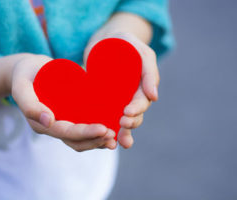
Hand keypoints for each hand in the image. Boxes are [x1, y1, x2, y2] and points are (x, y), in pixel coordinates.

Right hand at [10, 55, 116, 151]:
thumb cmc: (24, 74)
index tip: (103, 129)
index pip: (65, 133)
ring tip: (115, 136)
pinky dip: (96, 132)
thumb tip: (49, 121)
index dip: (85, 134)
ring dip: (97, 140)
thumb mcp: (21, 86)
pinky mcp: (67, 115)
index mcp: (41, 124)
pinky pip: (82, 128)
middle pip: (75, 141)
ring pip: (80, 139)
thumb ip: (29, 103)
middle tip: (113, 135)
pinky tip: (111, 128)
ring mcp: (60, 122)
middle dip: (95, 140)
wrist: (28, 69)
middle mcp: (52, 127)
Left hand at [84, 32, 159, 148]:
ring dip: (123, 133)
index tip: (127, 113)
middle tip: (122, 123)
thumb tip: (154, 97)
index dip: (136, 109)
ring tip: (119, 142)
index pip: (142, 101)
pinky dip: (109, 130)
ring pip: (124, 120)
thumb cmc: (124, 42)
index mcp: (142, 86)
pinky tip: (107, 140)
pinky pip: (108, 117)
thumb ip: (148, 70)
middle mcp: (132, 96)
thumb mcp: (139, 51)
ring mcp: (119, 101)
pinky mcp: (105, 102)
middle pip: (134, 114)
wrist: (104, 40)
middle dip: (131, 122)